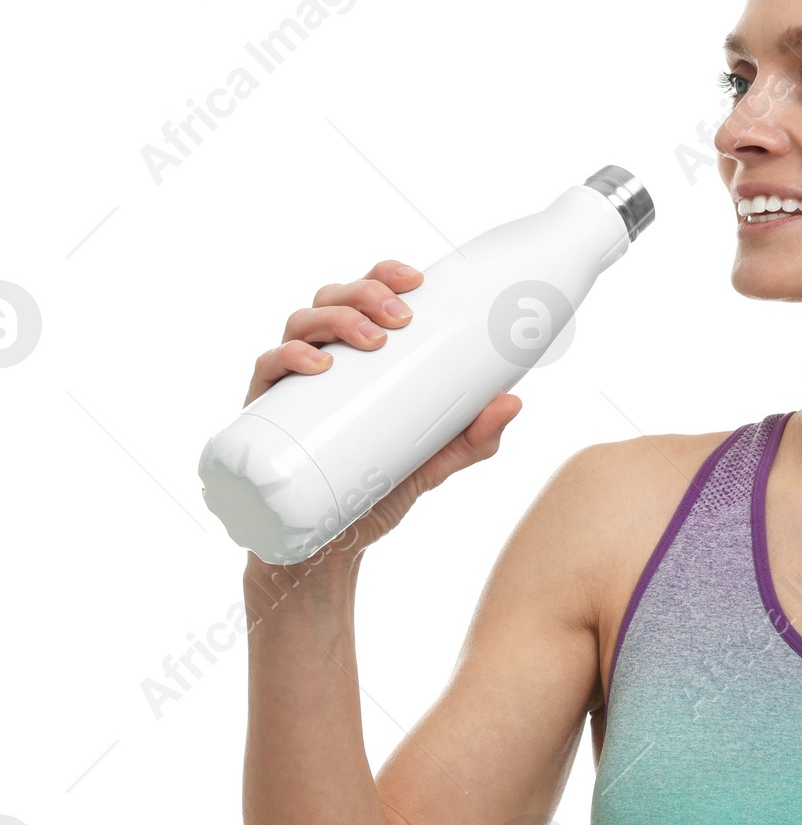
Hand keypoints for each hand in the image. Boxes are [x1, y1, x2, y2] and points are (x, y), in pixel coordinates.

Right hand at [243, 259, 521, 569]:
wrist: (329, 549)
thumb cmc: (377, 491)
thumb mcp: (435, 462)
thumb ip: (474, 438)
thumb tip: (513, 402)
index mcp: (359, 358)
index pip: (365, 297)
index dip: (384, 275)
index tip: (416, 279)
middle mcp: (321, 361)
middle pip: (332, 299)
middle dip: (365, 294)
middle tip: (400, 318)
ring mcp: (289, 385)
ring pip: (300, 324)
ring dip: (334, 318)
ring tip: (369, 338)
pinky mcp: (264, 414)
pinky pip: (265, 369)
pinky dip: (287, 358)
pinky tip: (316, 365)